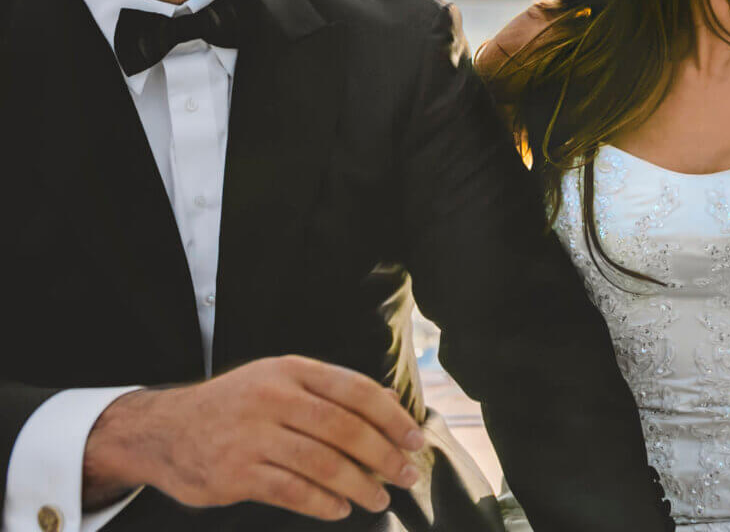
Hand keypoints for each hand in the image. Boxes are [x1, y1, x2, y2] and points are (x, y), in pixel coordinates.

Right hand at [83, 356, 423, 519]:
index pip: (356, 390)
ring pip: (321, 463)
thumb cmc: (237, 406)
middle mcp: (273, 397)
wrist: (163, 430)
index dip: (391, 417)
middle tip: (406, 475)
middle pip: (344, 428)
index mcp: (291, 370)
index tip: (415, 439)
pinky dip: (321, 503)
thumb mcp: (280, 382)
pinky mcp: (234, 472)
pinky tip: (340, 510)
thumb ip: (332, 393)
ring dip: (359, 485)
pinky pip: (290, 491)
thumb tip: (392, 404)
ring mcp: (251, 435)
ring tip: (379, 499)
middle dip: (383, 455)